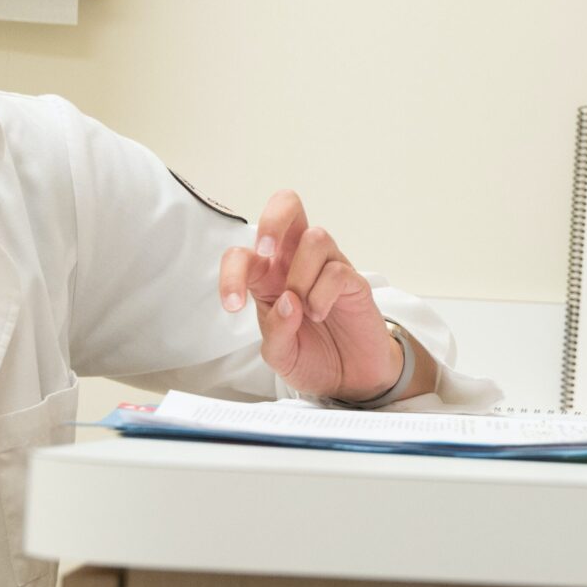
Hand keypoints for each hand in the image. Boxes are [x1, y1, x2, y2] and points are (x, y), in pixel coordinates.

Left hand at [217, 190, 402, 400]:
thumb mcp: (280, 356)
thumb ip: (276, 332)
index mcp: (269, 277)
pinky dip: (322, 295)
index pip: (243, 255)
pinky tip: (320, 314)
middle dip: (273, 221)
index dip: (231, 273)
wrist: (349, 381)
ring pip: (315, 237)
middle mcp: (297, 263)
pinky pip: (337, 270)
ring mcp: (328, 268)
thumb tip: (289, 303)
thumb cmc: (311, 358)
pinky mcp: (354, 283)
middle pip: (288, 206)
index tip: (234, 305)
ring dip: (301, 275)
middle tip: (267, 254)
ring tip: (305, 308)